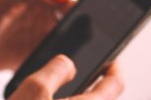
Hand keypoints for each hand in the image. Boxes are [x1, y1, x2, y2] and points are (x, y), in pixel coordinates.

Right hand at [9, 55, 123, 99]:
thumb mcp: (34, 89)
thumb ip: (55, 69)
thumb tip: (67, 63)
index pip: (116, 84)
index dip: (113, 64)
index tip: (108, 55)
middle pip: (101, 96)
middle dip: (93, 78)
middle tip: (80, 66)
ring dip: (77, 93)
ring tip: (60, 81)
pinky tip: (44, 98)